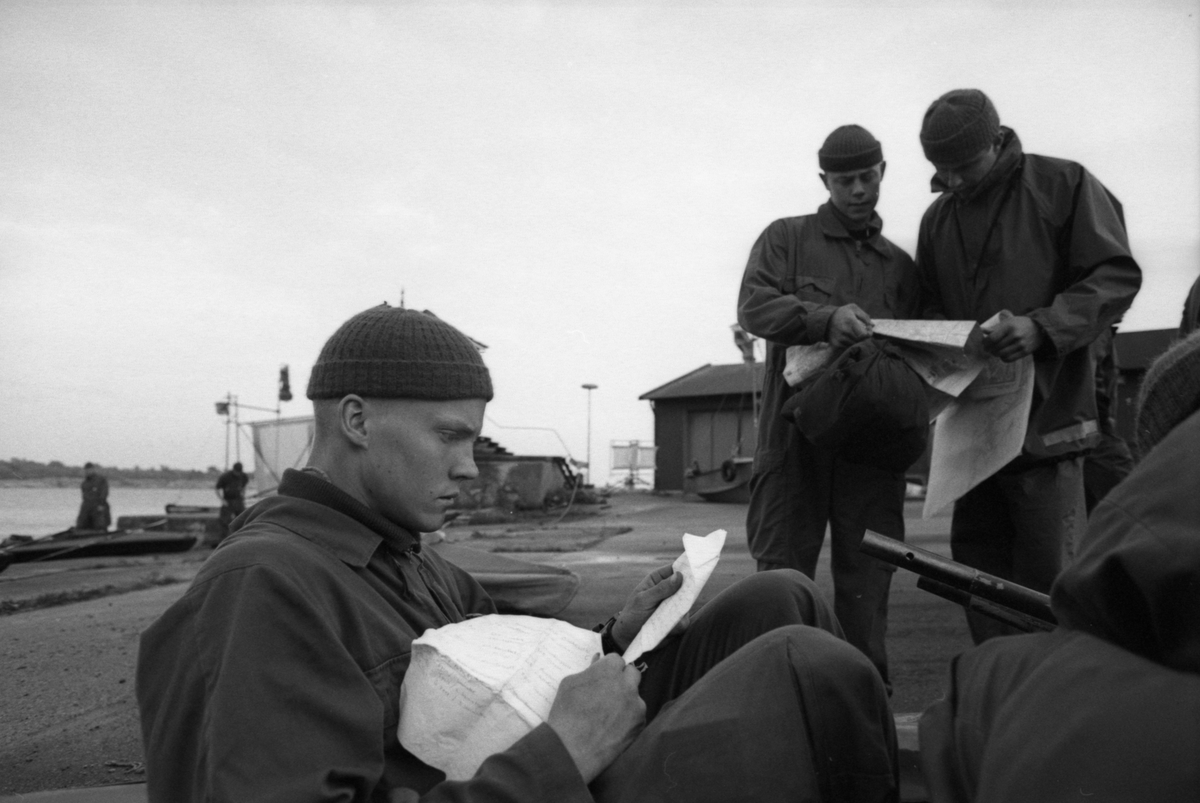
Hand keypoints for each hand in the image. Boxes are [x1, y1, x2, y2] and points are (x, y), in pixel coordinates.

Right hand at [546, 654, 644, 781]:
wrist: (573, 749)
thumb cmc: (566, 714)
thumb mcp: (570, 684)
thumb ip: (588, 671)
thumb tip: (598, 662)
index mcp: (609, 669)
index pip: (616, 659)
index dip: (608, 668)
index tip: (602, 677)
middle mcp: (627, 684)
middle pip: (632, 673)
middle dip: (623, 679)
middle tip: (609, 691)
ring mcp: (636, 704)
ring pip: (635, 695)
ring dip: (626, 699)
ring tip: (609, 714)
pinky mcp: (640, 723)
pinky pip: (637, 714)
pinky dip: (629, 718)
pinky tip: (614, 727)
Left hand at [610, 564, 683, 652]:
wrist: (628, 638)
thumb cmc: (632, 614)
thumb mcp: (643, 600)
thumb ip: (660, 589)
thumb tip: (679, 576)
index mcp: (658, 580)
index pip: (675, 569)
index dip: (686, 568)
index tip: (695, 569)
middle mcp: (670, 591)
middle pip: (686, 586)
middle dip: (689, 590)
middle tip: (686, 595)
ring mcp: (675, 606)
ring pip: (688, 604)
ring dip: (682, 610)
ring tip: (668, 615)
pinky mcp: (678, 621)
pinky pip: (684, 621)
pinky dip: (678, 624)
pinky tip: (668, 627)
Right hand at [827, 304, 873, 348]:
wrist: (825, 319)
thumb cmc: (842, 313)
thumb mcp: (853, 308)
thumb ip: (864, 316)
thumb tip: (872, 325)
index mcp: (850, 321)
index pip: (864, 335)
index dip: (869, 333)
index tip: (868, 330)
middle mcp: (845, 331)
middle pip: (860, 340)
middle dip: (863, 336)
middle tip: (861, 331)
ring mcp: (840, 339)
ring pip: (854, 344)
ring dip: (856, 340)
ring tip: (853, 333)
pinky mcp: (836, 344)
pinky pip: (847, 347)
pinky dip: (849, 344)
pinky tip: (848, 338)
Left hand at [981, 315, 1042, 361]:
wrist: (1040, 327)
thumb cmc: (1020, 324)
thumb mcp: (1008, 322)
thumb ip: (995, 328)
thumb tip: (981, 330)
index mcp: (1009, 326)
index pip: (992, 338)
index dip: (985, 343)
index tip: (983, 343)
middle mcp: (1015, 335)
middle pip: (996, 347)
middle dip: (989, 349)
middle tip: (987, 349)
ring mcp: (1021, 344)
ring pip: (1001, 354)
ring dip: (995, 354)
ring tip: (994, 352)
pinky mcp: (1025, 351)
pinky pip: (1009, 359)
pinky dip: (1003, 358)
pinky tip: (1003, 354)